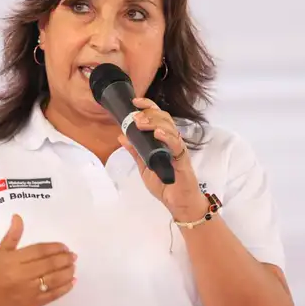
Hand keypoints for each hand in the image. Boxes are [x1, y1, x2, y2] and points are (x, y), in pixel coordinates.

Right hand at [0, 214, 75, 305]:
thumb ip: (12, 236)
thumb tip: (18, 217)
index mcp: (13, 261)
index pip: (40, 251)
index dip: (55, 247)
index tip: (64, 247)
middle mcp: (22, 275)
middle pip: (50, 264)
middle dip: (65, 259)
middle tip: (73, 256)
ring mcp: (28, 291)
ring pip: (54, 279)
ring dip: (68, 272)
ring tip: (73, 266)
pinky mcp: (33, 304)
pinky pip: (53, 295)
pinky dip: (65, 288)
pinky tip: (71, 281)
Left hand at [119, 97, 206, 221]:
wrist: (179, 203)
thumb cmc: (166, 185)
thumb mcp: (144, 167)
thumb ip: (135, 152)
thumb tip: (121, 136)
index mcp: (164, 141)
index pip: (159, 118)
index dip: (149, 107)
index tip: (135, 102)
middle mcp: (173, 142)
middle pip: (165, 118)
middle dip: (149, 113)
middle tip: (135, 116)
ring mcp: (179, 150)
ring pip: (170, 128)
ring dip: (155, 123)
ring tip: (141, 123)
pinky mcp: (183, 160)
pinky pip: (177, 145)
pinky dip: (167, 137)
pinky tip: (157, 133)